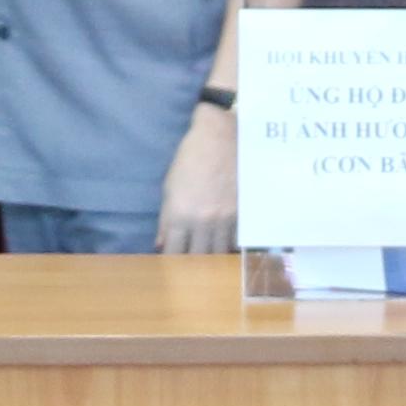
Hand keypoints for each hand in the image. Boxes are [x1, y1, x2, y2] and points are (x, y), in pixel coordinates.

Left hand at [158, 106, 238, 254]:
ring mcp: (226, 218)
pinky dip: (230, 247)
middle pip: (198, 257)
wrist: (222, 136)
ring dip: (212, 258)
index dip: (172, 262)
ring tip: (208, 262)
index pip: (174, 252)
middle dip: (192, 266)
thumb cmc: (191, 158)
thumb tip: (162, 243)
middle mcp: (204, 221)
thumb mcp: (170, 186)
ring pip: (219, 253)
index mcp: (181, 214)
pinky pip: (236, 240)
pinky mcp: (243, 212)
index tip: (172, 266)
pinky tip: (226, 247)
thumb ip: (166, 218)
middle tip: (190, 269)